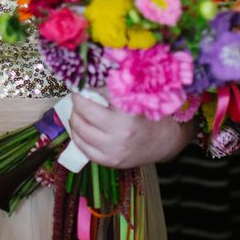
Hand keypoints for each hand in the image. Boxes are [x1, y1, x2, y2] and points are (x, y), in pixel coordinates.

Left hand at [68, 92, 192, 167]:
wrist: (165, 141)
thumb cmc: (149, 113)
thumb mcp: (136, 96)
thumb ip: (115, 87)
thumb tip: (89, 77)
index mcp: (127, 114)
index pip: (94, 96)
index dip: (83, 88)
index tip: (80, 82)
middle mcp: (120, 133)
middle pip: (83, 113)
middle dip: (77, 101)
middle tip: (78, 95)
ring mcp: (114, 151)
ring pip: (79, 131)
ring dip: (74, 117)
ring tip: (78, 109)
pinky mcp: (110, 162)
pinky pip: (83, 148)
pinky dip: (78, 135)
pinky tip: (81, 126)